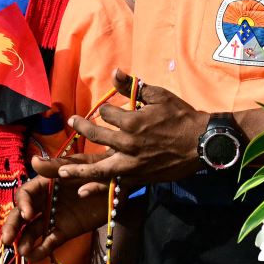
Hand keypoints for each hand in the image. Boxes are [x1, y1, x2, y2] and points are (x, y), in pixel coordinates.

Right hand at [0, 161, 112, 260]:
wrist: (122, 183)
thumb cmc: (100, 167)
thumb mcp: (81, 165)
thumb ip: (58, 166)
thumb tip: (34, 160)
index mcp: (46, 183)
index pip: (26, 194)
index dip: (22, 204)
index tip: (28, 214)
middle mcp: (46, 201)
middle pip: (23, 215)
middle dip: (13, 227)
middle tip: (7, 240)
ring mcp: (55, 217)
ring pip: (33, 231)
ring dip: (25, 241)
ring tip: (22, 252)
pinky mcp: (65, 231)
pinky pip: (50, 241)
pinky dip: (41, 250)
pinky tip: (34, 257)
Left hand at [57, 79, 206, 186]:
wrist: (202, 143)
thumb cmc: (182, 117)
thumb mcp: (159, 96)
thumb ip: (134, 86)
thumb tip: (115, 71)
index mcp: (133, 122)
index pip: (108, 114)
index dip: (106, 110)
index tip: (108, 110)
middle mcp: (128, 144)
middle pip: (97, 136)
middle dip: (83, 127)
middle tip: (73, 122)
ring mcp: (132, 163)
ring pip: (99, 167)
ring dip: (78, 168)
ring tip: (61, 169)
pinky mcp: (139, 177)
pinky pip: (114, 184)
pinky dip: (98, 189)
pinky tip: (83, 192)